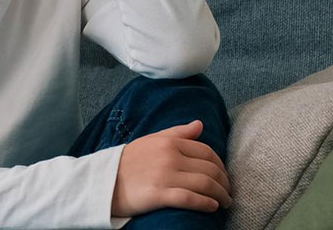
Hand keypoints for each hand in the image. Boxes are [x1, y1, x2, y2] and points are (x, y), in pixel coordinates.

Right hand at [111, 120, 232, 217]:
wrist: (104, 181)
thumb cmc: (129, 162)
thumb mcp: (151, 140)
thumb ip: (177, 133)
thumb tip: (200, 124)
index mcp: (168, 142)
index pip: (206, 152)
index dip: (221, 165)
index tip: (224, 176)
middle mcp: (169, 157)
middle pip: (209, 169)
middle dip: (224, 182)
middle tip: (228, 192)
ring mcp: (164, 176)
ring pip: (205, 184)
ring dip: (221, 195)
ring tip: (225, 202)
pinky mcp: (159, 195)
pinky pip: (190, 199)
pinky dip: (206, 204)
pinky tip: (212, 207)